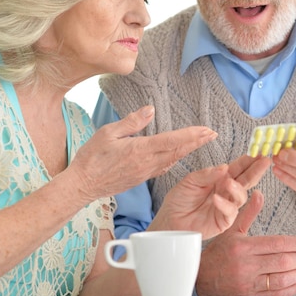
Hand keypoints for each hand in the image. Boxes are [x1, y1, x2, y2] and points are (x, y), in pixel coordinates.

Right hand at [69, 106, 217, 201]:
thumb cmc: (92, 157)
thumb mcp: (108, 133)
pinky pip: (163, 167)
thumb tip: (150, 110)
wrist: (83, 185)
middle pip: (178, 151)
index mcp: (141, 150)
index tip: (206, 130)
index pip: (172, 141)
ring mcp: (146, 172)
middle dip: (197, 142)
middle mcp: (147, 163)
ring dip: (189, 150)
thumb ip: (131, 122)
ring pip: (173, 160)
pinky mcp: (141, 178)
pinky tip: (179, 155)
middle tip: (213, 134)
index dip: (191, 135)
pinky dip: (175, 159)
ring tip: (201, 142)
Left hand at [150, 155, 270, 238]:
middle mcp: (226, 191)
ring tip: (229, 182)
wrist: (170, 219)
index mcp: (220, 178)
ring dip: (237, 188)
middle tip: (264, 160)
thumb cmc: (179, 199)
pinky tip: (216, 199)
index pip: (238, 167)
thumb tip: (224, 167)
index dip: (249, 160)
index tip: (258, 152)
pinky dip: (224, 204)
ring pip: (241, 196)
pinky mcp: (223, 221)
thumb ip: (207, 174)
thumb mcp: (190, 181)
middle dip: (256, 170)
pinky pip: (230, 212)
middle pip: (246, 180)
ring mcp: (227, 206)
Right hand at [195, 191, 295, 295]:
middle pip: (283, 261)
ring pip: (282, 279)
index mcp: (243, 247)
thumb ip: (249, 213)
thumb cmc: (217, 254)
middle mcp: (246, 265)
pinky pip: (277, 294)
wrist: (200, 278)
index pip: (278, 244)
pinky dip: (292, 287)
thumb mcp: (232, 230)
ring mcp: (249, 283)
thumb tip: (259, 194)